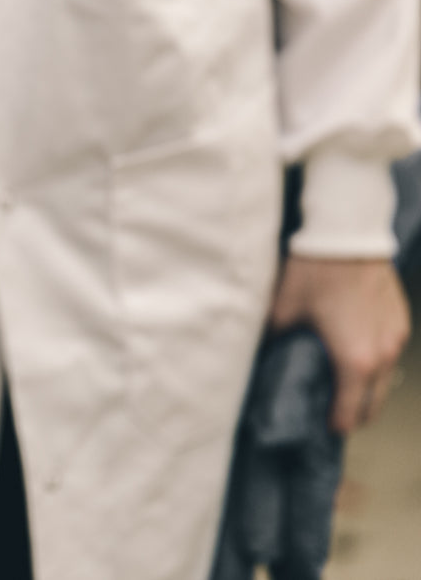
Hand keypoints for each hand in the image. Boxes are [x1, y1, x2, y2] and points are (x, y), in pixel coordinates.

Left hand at [269, 256, 409, 432]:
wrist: (347, 235)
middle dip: (354, 415)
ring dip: (368, 391)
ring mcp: (396, 337)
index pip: (349, 411)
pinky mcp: (401, 319)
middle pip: (374, 403)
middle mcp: (382, 354)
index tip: (321, 430)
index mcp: (354, 361)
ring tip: (344, 391)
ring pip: (386, 379)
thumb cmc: (313, 274)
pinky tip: (356, 360)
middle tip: (333, 416)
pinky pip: (391, 354)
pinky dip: (376, 366)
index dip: (334, 425)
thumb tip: (262, 355)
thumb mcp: (282, 312)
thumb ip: (276, 340)